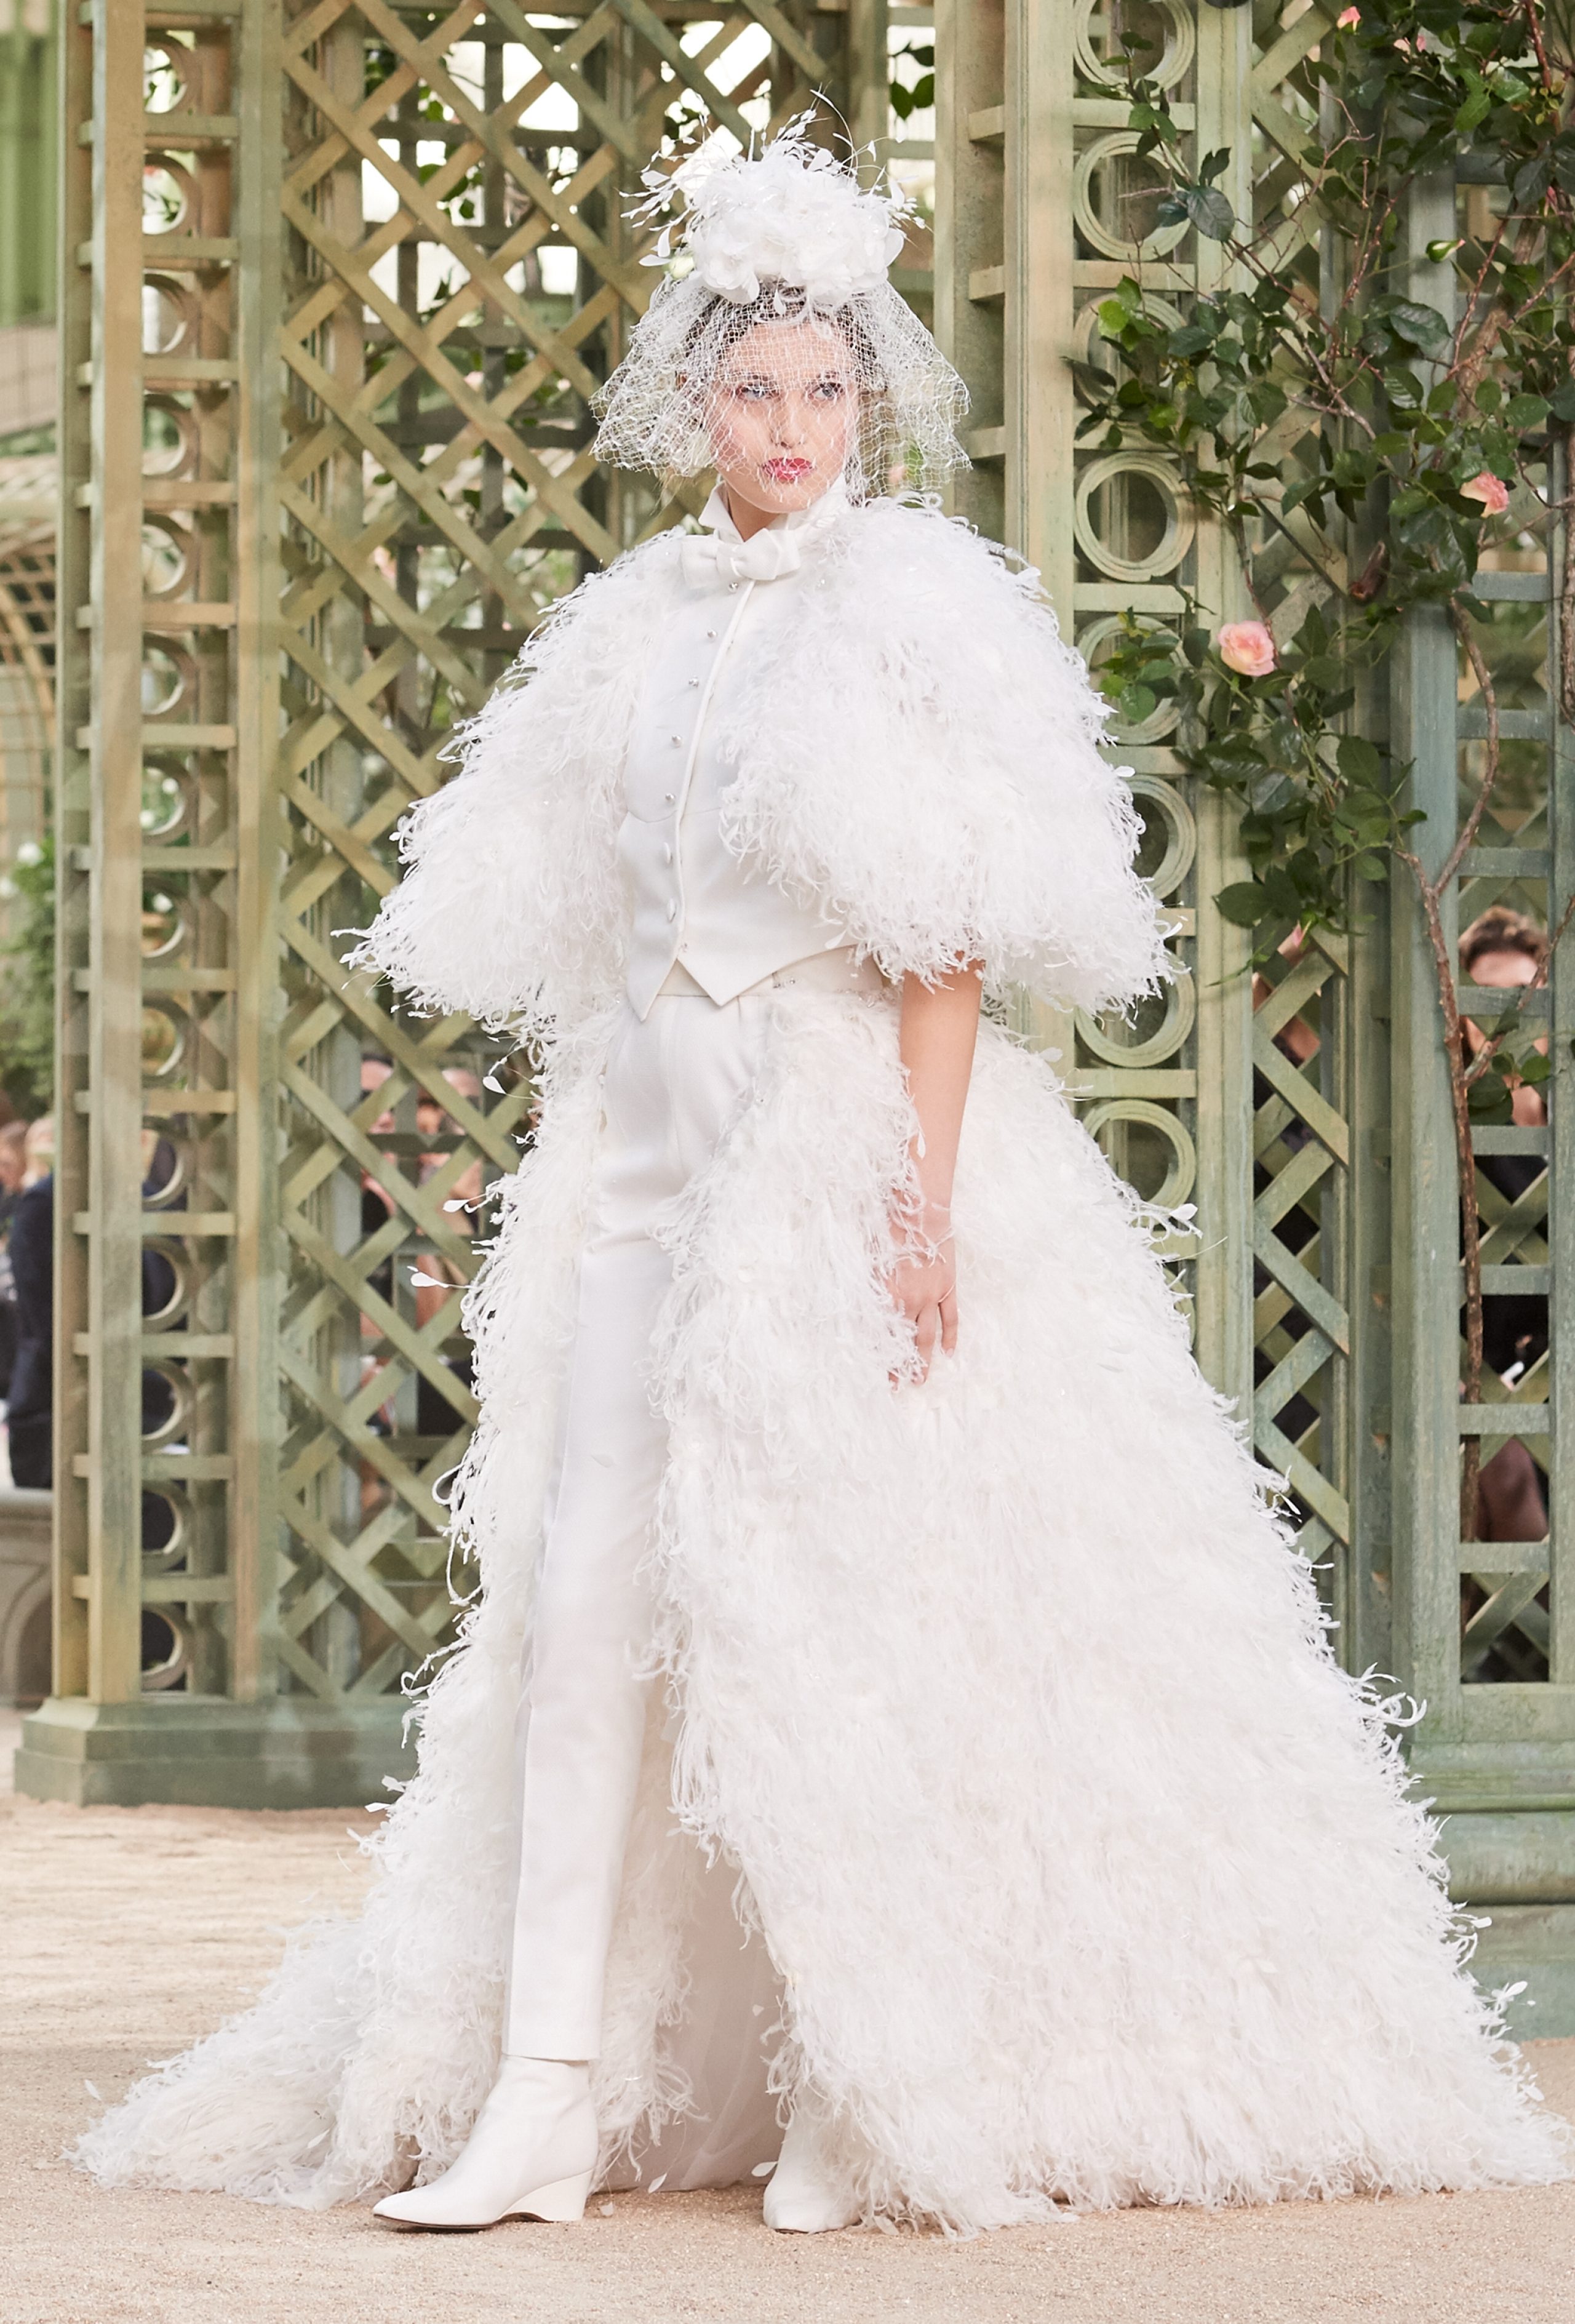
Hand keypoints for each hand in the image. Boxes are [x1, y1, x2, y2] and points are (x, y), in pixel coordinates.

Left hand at [885, 1199, 956, 1382]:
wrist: (921, 1214)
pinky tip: (949, 1353)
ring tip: (921, 1380)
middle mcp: (909, 1302)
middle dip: (900, 1367)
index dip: (879, 1356)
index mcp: (886, 1296)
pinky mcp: (948, 1288)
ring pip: (928, 1337)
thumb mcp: (871, 1261)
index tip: (876, 1374)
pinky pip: (951, 1318)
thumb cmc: (890, 1231)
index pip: (881, 1335)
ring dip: (924, 1360)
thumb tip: (864, 1309)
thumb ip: (870, 1288)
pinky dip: (950, 1337)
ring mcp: (932, 1297)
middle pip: (904, 1342)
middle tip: (897, 1386)